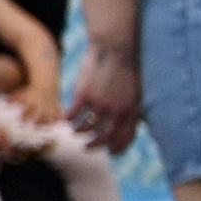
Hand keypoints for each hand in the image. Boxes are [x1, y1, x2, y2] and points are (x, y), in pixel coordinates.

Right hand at [68, 39, 142, 154]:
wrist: (116, 48)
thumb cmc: (126, 66)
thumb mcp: (135, 90)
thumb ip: (129, 107)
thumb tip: (124, 120)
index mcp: (132, 110)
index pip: (126, 137)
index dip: (118, 147)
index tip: (110, 152)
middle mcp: (116, 110)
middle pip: (104, 136)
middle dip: (95, 145)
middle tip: (87, 148)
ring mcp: (99, 103)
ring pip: (86, 127)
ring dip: (79, 132)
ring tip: (75, 131)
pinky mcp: (84, 95)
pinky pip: (74, 114)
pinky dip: (68, 119)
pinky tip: (65, 119)